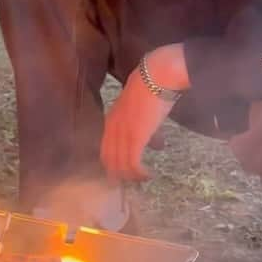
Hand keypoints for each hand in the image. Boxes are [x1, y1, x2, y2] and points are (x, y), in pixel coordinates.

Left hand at [101, 44, 188, 181]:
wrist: (154, 78)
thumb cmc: (151, 90)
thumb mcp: (142, 112)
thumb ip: (145, 128)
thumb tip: (157, 144)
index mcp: (110, 121)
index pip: (104, 150)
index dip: (111, 164)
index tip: (119, 175)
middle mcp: (111, 129)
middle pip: (108, 160)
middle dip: (118, 174)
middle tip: (129, 183)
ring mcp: (122, 134)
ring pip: (120, 165)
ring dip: (132, 176)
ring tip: (142, 179)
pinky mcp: (134, 138)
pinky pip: (133, 163)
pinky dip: (139, 173)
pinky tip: (148, 175)